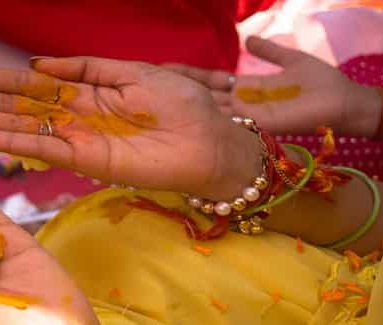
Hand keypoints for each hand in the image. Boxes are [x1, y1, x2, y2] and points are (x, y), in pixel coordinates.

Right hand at [0, 57, 261, 199]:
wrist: (214, 141)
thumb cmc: (183, 107)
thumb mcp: (133, 72)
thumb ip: (85, 67)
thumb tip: (37, 64)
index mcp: (80, 94)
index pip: (21, 85)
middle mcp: (69, 118)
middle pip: (7, 106)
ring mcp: (73, 140)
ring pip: (14, 125)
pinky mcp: (85, 160)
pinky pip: (40, 146)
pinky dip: (8, 140)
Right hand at [166, 36, 380, 136]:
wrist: (342, 103)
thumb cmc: (320, 83)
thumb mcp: (289, 60)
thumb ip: (268, 52)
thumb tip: (248, 38)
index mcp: (244, 90)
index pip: (207, 83)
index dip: (186, 77)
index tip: (162, 70)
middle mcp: (238, 106)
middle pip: (200, 98)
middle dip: (176, 92)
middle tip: (145, 87)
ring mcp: (243, 118)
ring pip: (206, 110)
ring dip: (183, 107)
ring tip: (156, 101)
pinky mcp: (253, 124)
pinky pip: (225, 121)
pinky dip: (206, 116)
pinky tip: (183, 111)